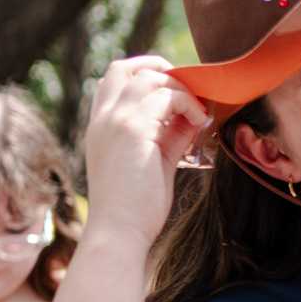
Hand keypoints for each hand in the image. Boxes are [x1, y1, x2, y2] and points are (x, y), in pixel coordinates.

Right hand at [82, 56, 212, 251]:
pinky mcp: (133, 129)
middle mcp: (102, 119)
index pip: (111, 83)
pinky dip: (188, 103)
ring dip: (178, 88)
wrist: (119, 233)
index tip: (172, 93)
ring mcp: (114, 121)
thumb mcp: (154, 162)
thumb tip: (192, 117)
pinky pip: (166, 96)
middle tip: (186, 90)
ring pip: (147, 77)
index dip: (142, 77)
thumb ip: (169, 136)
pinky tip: (200, 121)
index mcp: (100, 128)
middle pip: (123, 68)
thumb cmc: (135, 209)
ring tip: (197, 112)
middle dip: (158, 69)